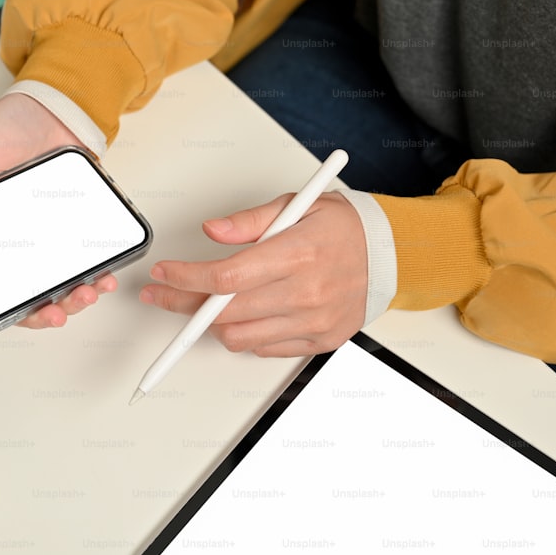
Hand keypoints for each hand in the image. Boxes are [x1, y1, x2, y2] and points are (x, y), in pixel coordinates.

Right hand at [0, 93, 117, 327]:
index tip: (5, 318)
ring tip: (84, 295)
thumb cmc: (6, 124)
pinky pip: (83, 262)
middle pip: (22, 291)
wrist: (56, 108)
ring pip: (56, 283)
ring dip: (71, 298)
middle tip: (55, 313)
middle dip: (41, 311)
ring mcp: (44, 237)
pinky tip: (101, 276)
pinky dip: (93, 274)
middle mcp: (10, 239)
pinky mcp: (73, 229)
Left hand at [139, 192, 367, 356]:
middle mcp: (306, 293)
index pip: (226, 276)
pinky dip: (245, 335)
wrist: (392, 255)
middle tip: (163, 293)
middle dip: (182, 303)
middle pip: (224, 312)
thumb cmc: (345, 228)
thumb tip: (211, 230)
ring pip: (239, 337)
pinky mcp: (319, 340)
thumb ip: (249, 220)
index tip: (164, 274)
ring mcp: (313, 321)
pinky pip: (264, 350)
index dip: (184, 278)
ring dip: (212, 323)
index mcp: (297, 254)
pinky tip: (244, 314)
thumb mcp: (297, 205)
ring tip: (205, 304)